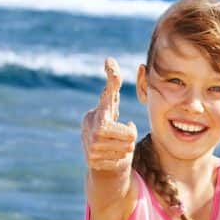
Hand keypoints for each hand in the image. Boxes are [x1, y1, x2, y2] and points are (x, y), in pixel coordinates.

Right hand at [81, 58, 136, 172]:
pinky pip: (120, 160)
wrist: (99, 159)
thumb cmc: (108, 128)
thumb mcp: (111, 108)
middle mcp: (91, 126)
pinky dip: (119, 159)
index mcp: (99, 111)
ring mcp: (90, 144)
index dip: (113, 80)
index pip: (109, 95)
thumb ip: (112, 87)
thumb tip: (109, 59)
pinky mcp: (92, 160)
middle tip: (121, 136)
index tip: (112, 64)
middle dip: (130, 136)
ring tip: (115, 145)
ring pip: (127, 147)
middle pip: (129, 133)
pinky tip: (110, 156)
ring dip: (125, 148)